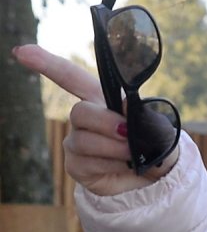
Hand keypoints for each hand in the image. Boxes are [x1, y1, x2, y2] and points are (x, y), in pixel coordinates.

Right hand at [12, 45, 180, 196]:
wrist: (158, 180)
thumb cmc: (156, 147)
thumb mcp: (156, 127)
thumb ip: (140, 114)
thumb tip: (121, 104)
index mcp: (102, 100)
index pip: (72, 78)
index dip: (47, 64)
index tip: (23, 52)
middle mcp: (85, 120)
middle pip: (80, 112)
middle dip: (106, 123)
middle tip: (127, 133)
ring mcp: (77, 142)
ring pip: (84, 140)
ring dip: (114, 148)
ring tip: (132, 154)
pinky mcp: (76, 165)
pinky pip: (88, 162)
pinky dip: (111, 164)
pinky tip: (123, 167)